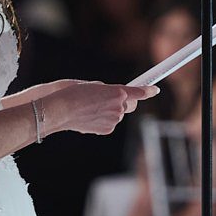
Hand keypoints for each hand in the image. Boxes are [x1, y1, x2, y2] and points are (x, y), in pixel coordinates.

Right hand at [40, 82, 159, 136]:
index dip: (148, 91)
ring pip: (118, 114)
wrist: (61, 110)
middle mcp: (118, 106)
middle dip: (127, 101)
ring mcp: (113, 120)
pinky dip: (103, 120)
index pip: (139, 92)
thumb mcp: (93, 85)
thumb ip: (108, 90)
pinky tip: (90, 117)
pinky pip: (110, 123)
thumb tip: (113, 96)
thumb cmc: (73, 93)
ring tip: (92, 108)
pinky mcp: (106, 129)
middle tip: (114, 98)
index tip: (155, 89)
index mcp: (117, 92)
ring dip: (111, 110)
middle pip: (131, 104)